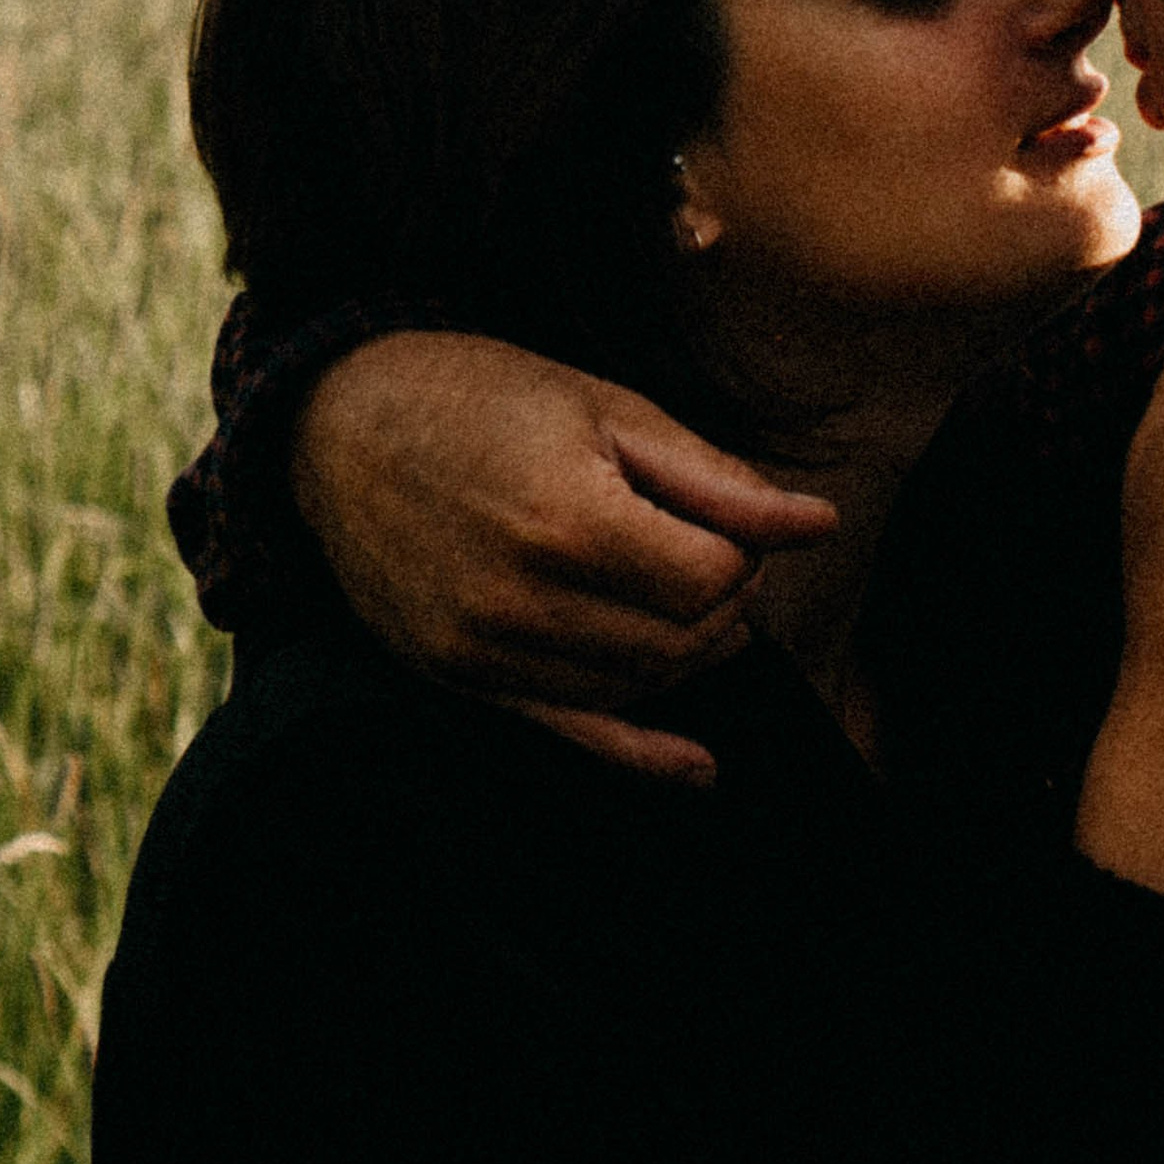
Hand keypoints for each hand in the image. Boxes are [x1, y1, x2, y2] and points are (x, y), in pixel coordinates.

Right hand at [293, 332, 836, 782]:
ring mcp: (483, 649)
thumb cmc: (484, 397)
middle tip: (716, 559)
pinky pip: (569, 733)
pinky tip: (698, 767)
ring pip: (635, 688)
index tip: (727, 523)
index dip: (742, 556)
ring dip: (685, 657)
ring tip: (688, 604)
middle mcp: (521, 599)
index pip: (712, 582)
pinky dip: (641, 754)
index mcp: (568, 520)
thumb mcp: (610, 410)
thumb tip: (819, 526)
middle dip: (722, 608)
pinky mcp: (459, 678)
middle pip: (680, 644)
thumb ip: (717, 482)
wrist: (344, 423)